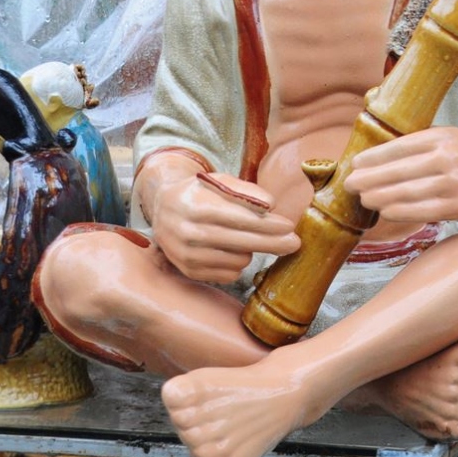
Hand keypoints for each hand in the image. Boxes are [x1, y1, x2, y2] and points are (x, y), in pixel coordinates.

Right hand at [149, 172, 298, 283]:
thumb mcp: (219, 182)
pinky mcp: (189, 271)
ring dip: (250, 250)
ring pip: (239, 261)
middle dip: (273, 243)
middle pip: (242, 243)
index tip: (288, 226)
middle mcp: (188, 232)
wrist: (163, 207)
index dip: (268, 224)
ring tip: (243, 236)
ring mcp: (187, 255)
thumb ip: (245, 191)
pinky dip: (237, 263)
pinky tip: (230, 249)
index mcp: (197, 206)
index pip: (240, 218)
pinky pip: (229, 274)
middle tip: (294, 242)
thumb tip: (271, 205)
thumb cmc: (200, 193)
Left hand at [345, 128, 457, 222]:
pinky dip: (401, 211)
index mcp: (442, 137)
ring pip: (409, 192)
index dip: (374, 157)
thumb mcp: (445, 139)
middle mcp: (449, 158)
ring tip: (364, 198)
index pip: (401, 147)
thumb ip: (416, 145)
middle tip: (350, 184)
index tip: (355, 164)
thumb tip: (371, 159)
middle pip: (401, 170)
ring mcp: (456, 183)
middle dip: (371, 178)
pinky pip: (424, 210)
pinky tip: (385, 211)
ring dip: (381, 197)